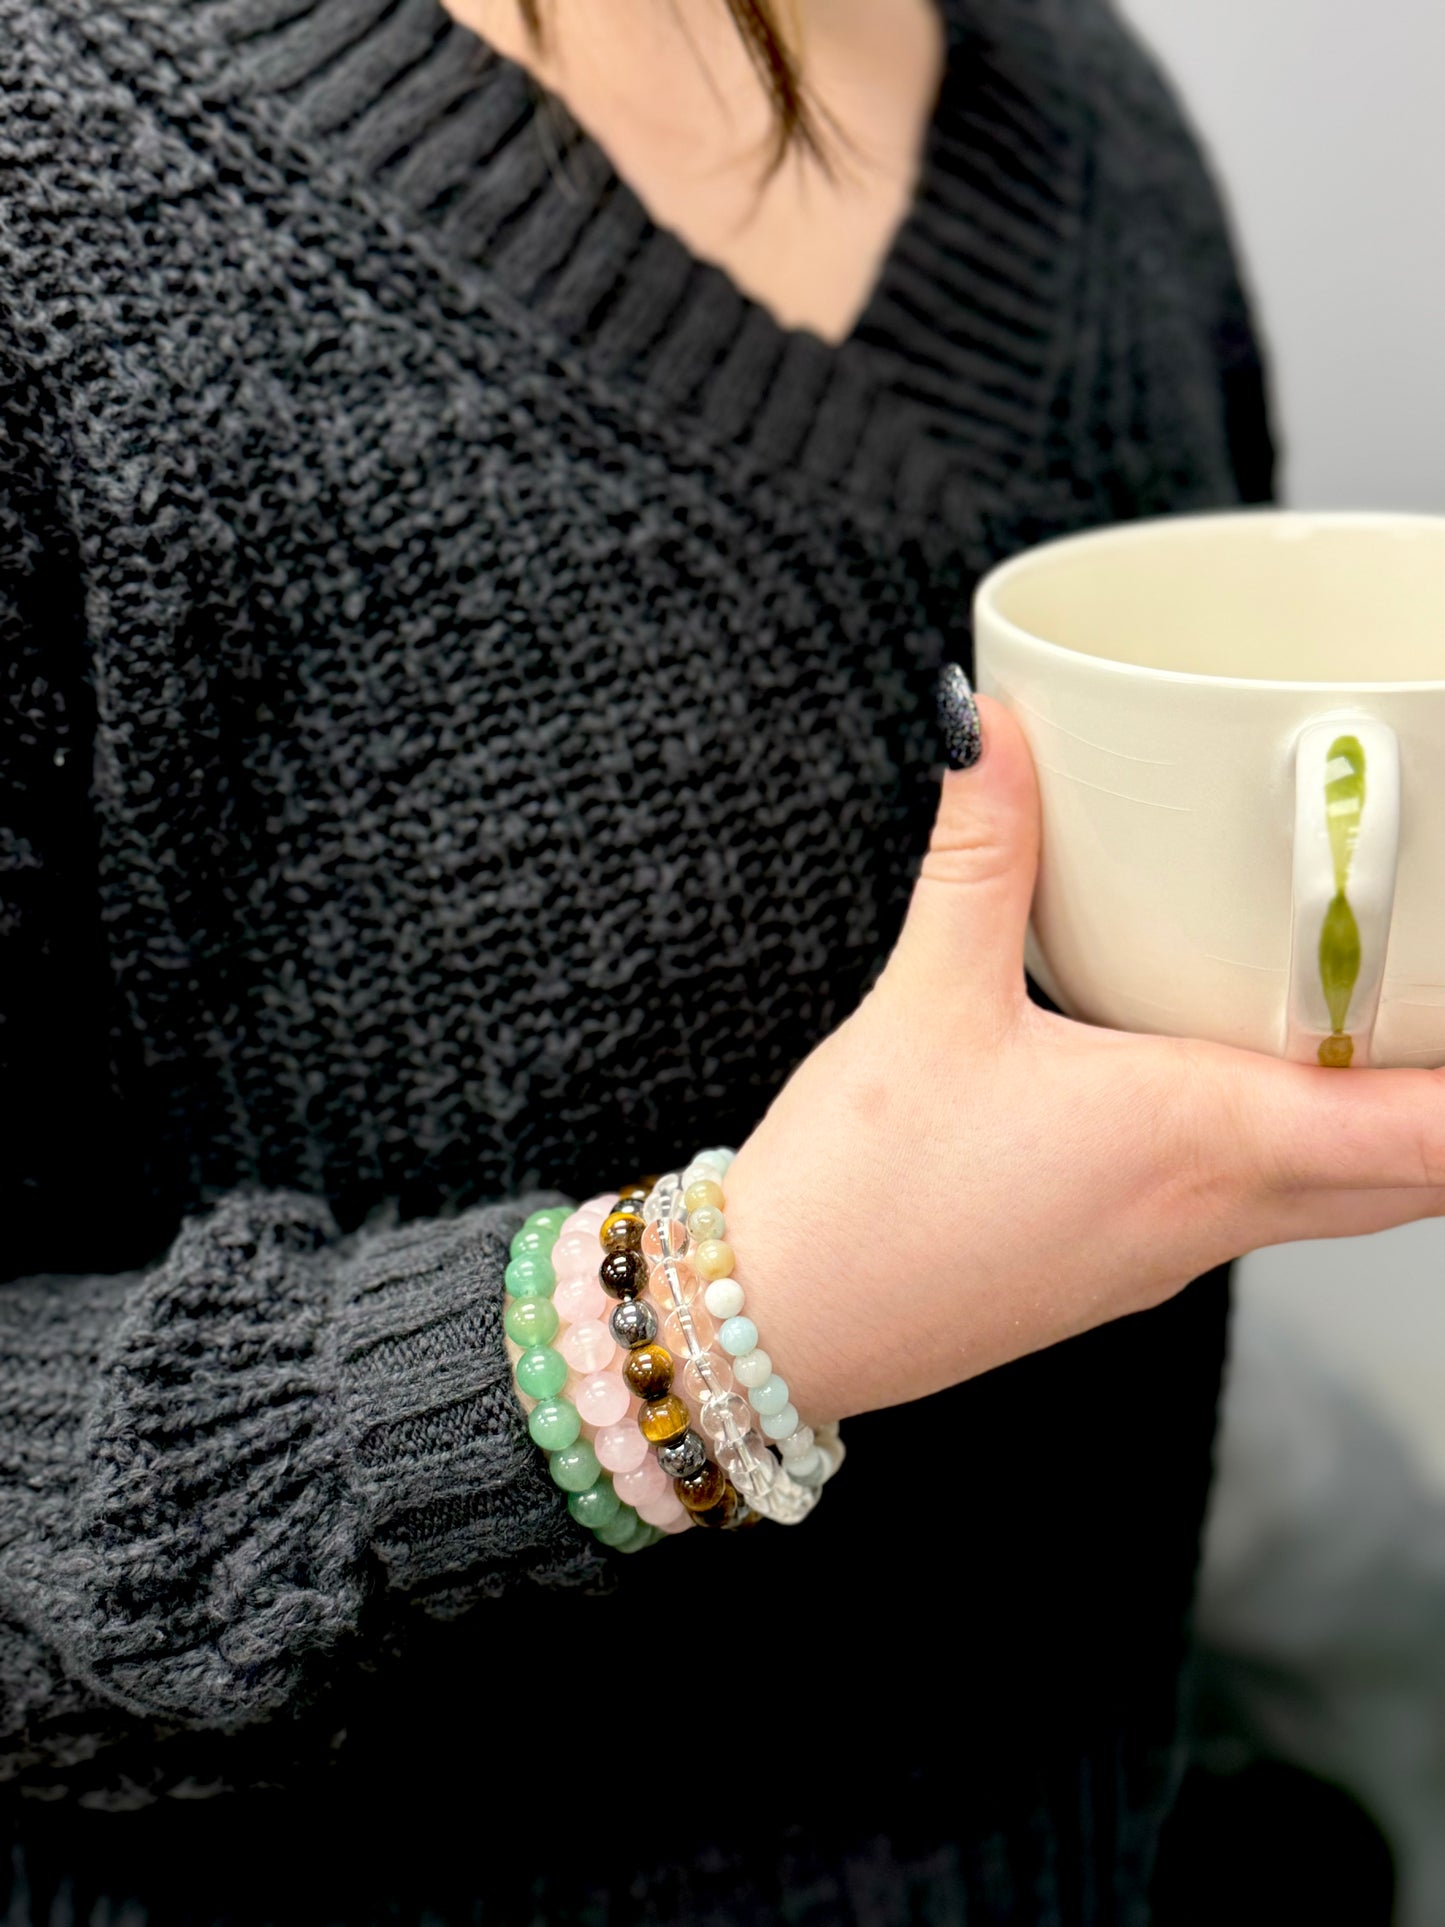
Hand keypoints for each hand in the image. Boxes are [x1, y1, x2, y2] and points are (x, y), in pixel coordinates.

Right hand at [726, 688, 1444, 1425]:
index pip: (1426, 1134)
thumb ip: (983, 856)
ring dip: (1392, 1129)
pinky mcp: (1128, 1268)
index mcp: (1197, 1138)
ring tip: (1373, 1028)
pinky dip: (1305, 1155)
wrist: (778, 1324)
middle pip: (1414, 1177)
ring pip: (1348, 1202)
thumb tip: (998, 730)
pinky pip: (1265, 1215)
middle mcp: (1211, 1211)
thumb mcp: (926, 998)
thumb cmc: (860, 1191)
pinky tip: (1241, 1088)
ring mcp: (1174, 1253)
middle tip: (1436, 993)